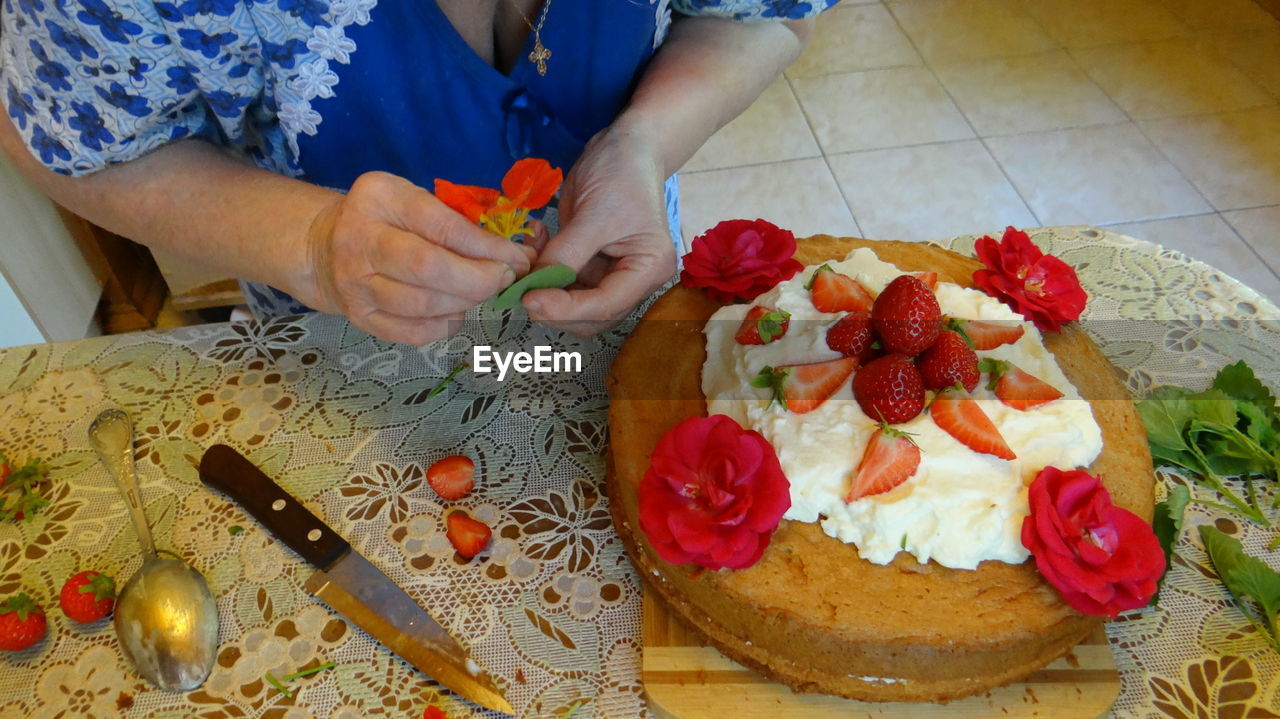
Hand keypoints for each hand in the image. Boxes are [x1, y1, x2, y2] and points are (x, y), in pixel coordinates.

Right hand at [299, 171, 534, 344]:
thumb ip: (458, 220)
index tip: (518, 259)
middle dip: (479, 280)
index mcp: (380, 198)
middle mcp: (360, 240)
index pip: (443, 227)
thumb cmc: (387, 219)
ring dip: (465, 303)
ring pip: (422, 305)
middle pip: (429, 269)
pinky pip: (413, 332)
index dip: (487, 248)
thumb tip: (518, 253)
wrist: (324, 247)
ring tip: (480, 293)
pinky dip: (445, 324)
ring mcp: (355, 283)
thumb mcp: (414, 200)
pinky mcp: (359, 317)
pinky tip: (455, 310)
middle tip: (504, 280)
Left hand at [521, 126, 676, 334]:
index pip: (607, 305)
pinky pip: (562, 283)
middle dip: (555, 307)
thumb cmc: (621, 174)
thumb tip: (533, 288)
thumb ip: (565, 254)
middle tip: (520, 290)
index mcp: (649, 269)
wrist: (623, 147)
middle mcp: (634, 280)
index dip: (567, 309)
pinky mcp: (590, 266)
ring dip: (545, 290)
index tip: (530, 300)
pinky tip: (536, 242)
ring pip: (573, 305)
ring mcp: (611, 275)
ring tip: (527, 260)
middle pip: (591, 316)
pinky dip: (543, 271)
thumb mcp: (594, 214)